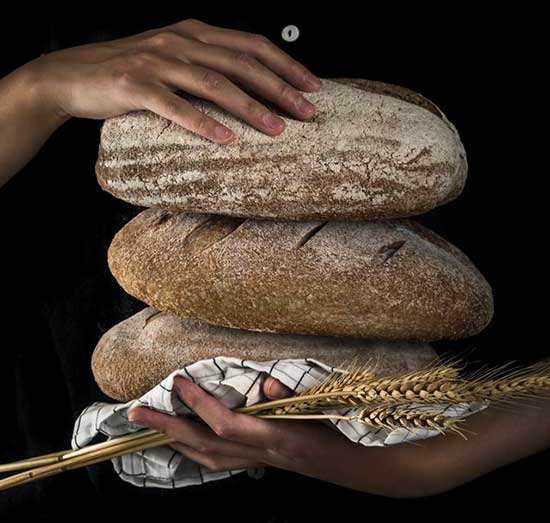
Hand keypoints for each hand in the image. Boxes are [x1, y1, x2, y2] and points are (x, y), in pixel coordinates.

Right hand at [26, 19, 321, 143]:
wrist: (72, 74)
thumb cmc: (131, 74)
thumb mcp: (173, 59)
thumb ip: (206, 65)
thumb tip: (248, 88)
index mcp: (194, 32)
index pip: (251, 45)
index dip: (286, 65)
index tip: (313, 87)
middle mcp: (179, 41)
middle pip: (240, 63)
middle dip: (279, 88)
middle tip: (307, 113)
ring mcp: (157, 62)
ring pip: (213, 83)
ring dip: (249, 107)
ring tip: (277, 131)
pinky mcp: (134, 85)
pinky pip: (174, 106)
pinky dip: (202, 123)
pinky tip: (227, 139)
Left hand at [127, 374, 346, 475]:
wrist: (352, 464)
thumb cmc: (337, 430)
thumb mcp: (319, 407)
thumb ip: (291, 394)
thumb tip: (265, 382)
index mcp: (274, 436)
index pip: (224, 422)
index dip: (198, 403)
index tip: (178, 380)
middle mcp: (260, 454)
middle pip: (203, 445)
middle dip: (167, 428)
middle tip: (135, 413)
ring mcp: (258, 462)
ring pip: (206, 459)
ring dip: (175, 442)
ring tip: (150, 428)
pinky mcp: (259, 464)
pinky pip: (217, 463)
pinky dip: (194, 452)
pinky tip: (184, 443)